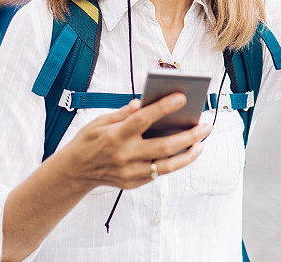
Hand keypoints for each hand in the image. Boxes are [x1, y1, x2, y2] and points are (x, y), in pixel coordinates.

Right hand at [61, 94, 210, 190]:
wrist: (74, 172)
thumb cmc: (89, 141)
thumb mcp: (99, 122)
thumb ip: (123, 113)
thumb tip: (143, 103)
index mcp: (116, 136)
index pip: (143, 119)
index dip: (163, 107)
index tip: (182, 97)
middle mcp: (125, 156)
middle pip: (164, 146)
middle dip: (190, 136)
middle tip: (207, 126)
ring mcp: (130, 172)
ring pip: (167, 166)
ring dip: (189, 154)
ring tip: (202, 142)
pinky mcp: (133, 183)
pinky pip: (158, 173)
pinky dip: (173, 162)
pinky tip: (185, 152)